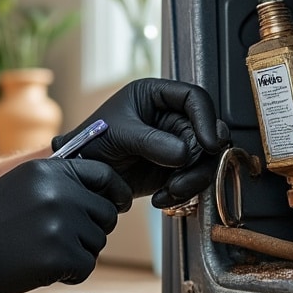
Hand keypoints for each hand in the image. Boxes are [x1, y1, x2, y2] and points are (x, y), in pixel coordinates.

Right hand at [0, 158, 131, 292]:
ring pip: (97, 242)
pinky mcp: (60, 255)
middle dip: (92, 227)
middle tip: (63, 236)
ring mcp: (60, 225)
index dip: (115, 191)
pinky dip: (71, 272)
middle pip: (106, 213)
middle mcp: (59, 193)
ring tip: (46, 250)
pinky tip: (46, 267)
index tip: (117, 203)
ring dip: (79, 251)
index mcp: (51, 171)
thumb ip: (61, 180)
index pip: (104, 174)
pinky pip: (87, 266)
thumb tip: (104, 190)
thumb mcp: (24, 182)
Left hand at [53, 78, 229, 207]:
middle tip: (186, 173)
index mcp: (155, 96)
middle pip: (207, 132)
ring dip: (194, 178)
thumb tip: (184, 154)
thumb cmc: (92, 141)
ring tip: (172, 189)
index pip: (194, 98)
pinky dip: (184, 191)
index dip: (206, 119)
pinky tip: (163, 196)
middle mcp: (170, 117)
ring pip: (205, 158)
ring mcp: (175, 143)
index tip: (209, 143)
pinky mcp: (175, 168)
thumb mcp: (119, 134)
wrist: (83, 175)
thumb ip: (151, 141)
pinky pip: (194, 178)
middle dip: (201, 157)